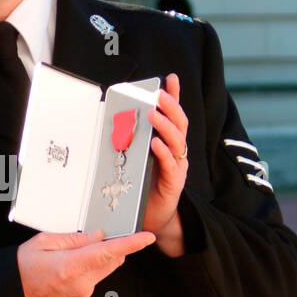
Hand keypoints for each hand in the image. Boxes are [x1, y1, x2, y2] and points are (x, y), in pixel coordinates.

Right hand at [17, 227, 155, 296]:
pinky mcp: (82, 295)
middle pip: (113, 260)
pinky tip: (76, 258)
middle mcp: (81, 282)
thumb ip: (73, 239)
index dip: (131, 243)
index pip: (108, 252)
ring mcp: (83, 291)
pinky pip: (97, 275)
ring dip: (103, 254)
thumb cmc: (20, 271)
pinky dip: (94, 263)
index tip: (147, 237)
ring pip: (106, 267)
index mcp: (70, 267)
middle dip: (114, 244)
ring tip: (81, 246)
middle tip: (104, 231)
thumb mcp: (42, 243)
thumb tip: (96, 235)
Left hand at [141, 74, 187, 254]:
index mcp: (168, 143)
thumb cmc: (142, 187)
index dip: (174, 96)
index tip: (170, 78)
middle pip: (179, 124)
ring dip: (165, 126)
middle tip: (159, 94)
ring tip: (154, 114)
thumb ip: (132, 140)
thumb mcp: (136, 158)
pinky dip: (163, 153)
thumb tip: (117, 120)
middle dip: (171, 106)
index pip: (173, 115)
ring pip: (177, 141)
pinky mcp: (174, 183)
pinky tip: (155, 144)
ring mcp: (177, 166)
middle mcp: (176, 152)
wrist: (152, 218)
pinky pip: (171, 165)